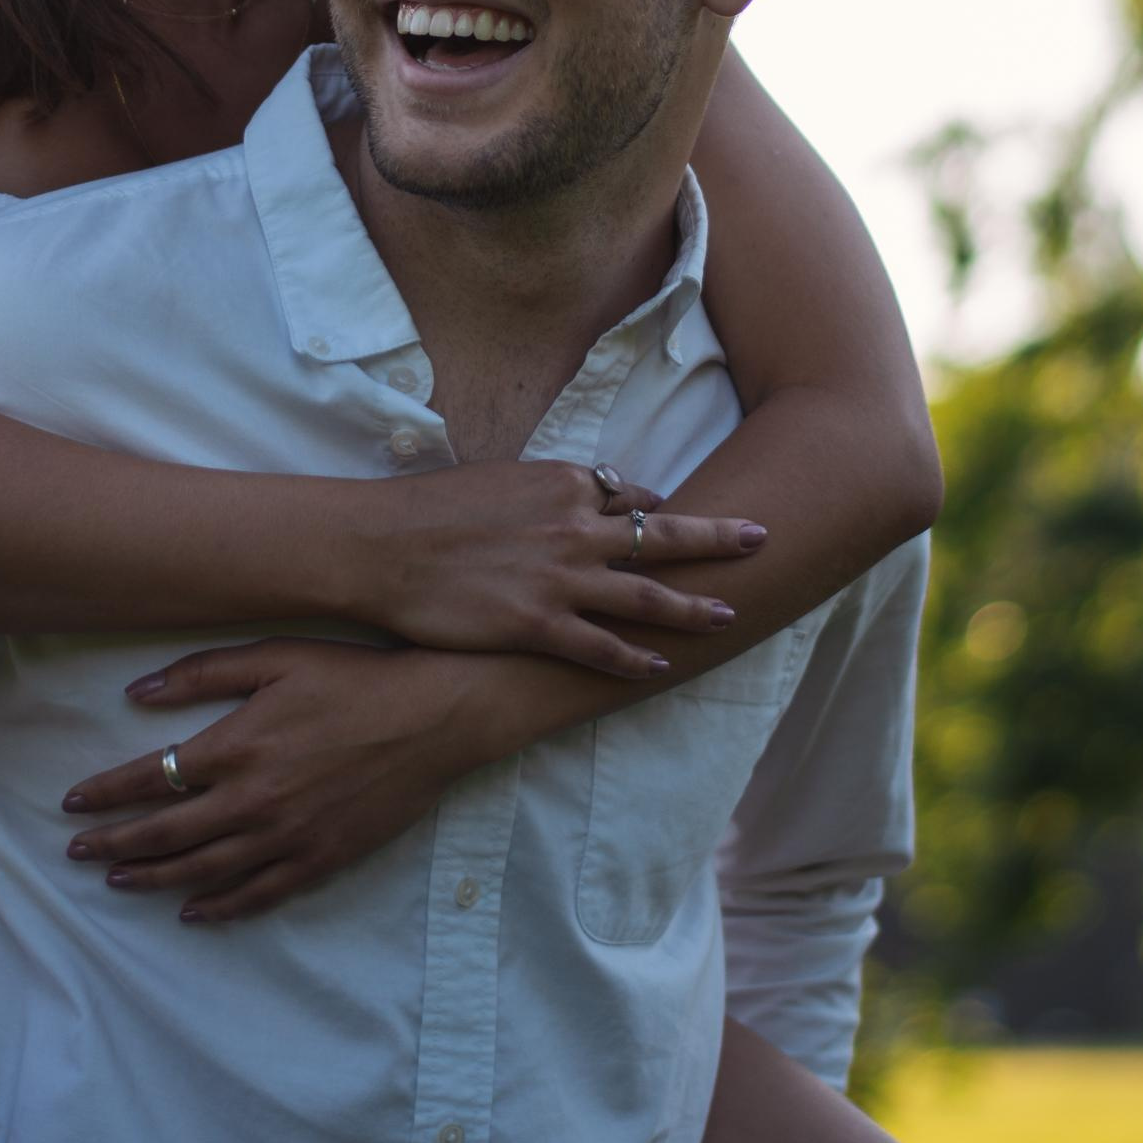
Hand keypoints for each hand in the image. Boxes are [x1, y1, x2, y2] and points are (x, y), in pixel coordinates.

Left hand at [62, 637, 491, 919]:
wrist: (433, 716)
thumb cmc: (353, 676)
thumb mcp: (276, 655)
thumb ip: (203, 673)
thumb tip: (135, 694)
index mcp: (237, 746)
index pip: (150, 778)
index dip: (106, 794)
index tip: (72, 803)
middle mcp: (253, 800)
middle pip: (166, 834)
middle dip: (115, 844)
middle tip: (76, 852)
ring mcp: (287, 836)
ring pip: (204, 872)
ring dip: (154, 879)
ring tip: (118, 882)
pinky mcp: (320, 859)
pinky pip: (259, 894)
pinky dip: (220, 907)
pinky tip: (193, 912)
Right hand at [362, 458, 764, 678]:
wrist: (382, 546)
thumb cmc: (430, 508)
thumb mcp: (498, 477)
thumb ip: (546, 489)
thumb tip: (579, 494)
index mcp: (562, 483)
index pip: (627, 496)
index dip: (653, 510)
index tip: (672, 517)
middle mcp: (573, 527)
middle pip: (660, 534)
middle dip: (716, 536)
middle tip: (760, 536)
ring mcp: (560, 579)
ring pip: (646, 595)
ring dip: (693, 605)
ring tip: (729, 613)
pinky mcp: (538, 625)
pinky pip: (601, 647)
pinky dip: (634, 659)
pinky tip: (659, 666)